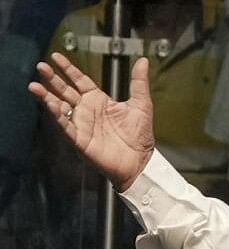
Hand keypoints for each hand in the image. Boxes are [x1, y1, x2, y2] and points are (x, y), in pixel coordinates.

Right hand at [28, 52, 154, 191]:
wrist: (141, 161)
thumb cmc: (140, 136)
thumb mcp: (141, 104)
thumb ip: (139, 82)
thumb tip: (143, 60)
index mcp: (99, 100)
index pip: (79, 80)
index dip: (68, 69)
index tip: (56, 56)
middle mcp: (87, 110)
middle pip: (65, 91)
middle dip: (52, 79)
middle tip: (41, 66)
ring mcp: (81, 124)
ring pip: (60, 108)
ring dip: (46, 97)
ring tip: (34, 86)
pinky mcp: (80, 140)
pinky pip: (65, 126)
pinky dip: (57, 116)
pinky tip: (50, 105)